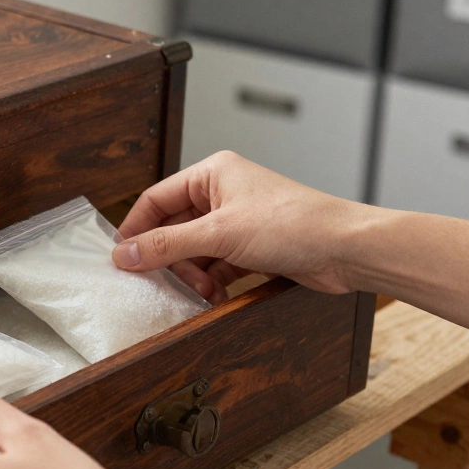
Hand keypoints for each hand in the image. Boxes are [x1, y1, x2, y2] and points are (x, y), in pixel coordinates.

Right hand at [114, 151, 367, 302]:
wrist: (345, 249)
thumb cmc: (294, 223)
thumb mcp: (219, 234)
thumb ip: (167, 245)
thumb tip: (126, 254)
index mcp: (212, 174)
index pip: (157, 199)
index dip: (137, 229)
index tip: (123, 258)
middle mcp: (223, 194)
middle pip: (174, 228)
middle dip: (171, 259)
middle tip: (164, 282)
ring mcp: (238, 221)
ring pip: (195, 250)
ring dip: (193, 274)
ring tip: (202, 290)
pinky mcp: (251, 245)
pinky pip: (216, 263)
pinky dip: (212, 280)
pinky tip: (215, 294)